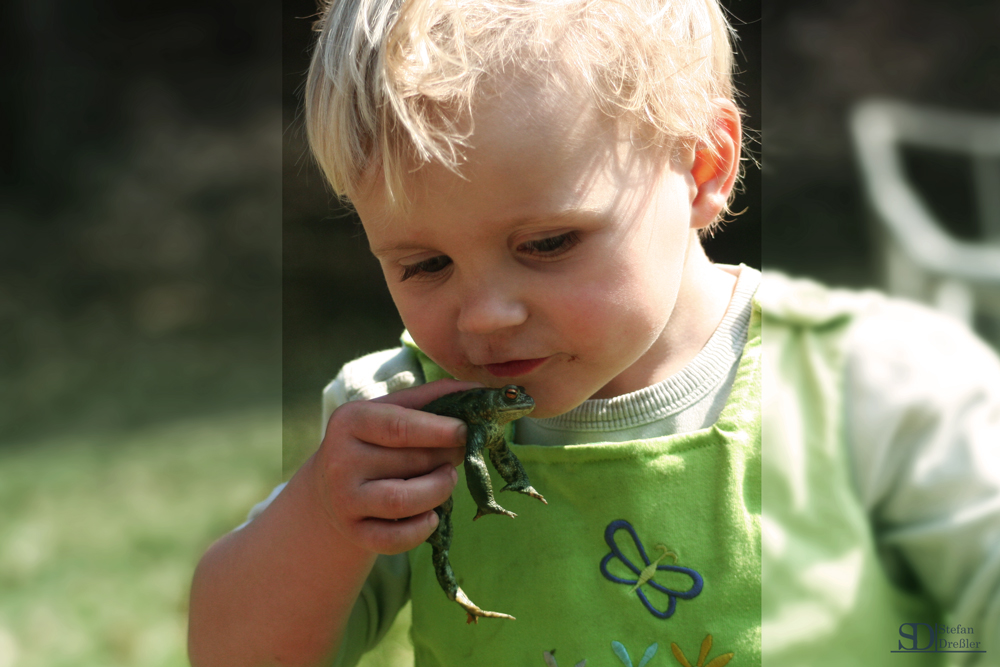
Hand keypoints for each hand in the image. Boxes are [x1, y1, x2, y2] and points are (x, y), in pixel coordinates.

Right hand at [309, 379, 479, 555]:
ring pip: (403, 501)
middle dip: (446, 457)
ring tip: (448, 479)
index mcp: (349, 421)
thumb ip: (433, 398)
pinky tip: (432, 514)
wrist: (331, 486)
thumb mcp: (392, 410)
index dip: (438, 430)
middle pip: (410, 462)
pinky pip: (395, 538)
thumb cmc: (374, 441)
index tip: (466, 431)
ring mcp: (345, 500)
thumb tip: (481, 391)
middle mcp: (340, 461)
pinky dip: (422, 528)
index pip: (399, 427)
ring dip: (439, 490)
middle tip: (462, 453)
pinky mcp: (354, 532)